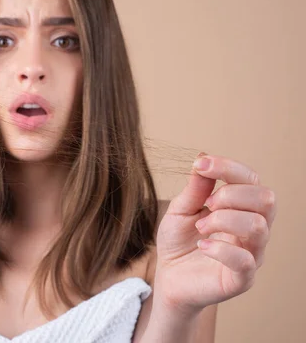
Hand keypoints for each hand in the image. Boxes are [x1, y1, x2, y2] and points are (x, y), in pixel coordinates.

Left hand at [154, 153, 276, 314]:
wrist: (169, 277)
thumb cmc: (179, 242)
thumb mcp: (180, 210)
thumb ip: (194, 188)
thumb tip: (204, 157)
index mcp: (241, 208)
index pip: (251, 179)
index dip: (228, 167)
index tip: (201, 165)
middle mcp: (253, 228)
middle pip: (266, 199)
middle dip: (231, 194)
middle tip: (207, 204)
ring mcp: (252, 254)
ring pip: (258, 225)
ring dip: (223, 219)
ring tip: (201, 227)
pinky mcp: (242, 278)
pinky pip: (245, 260)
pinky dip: (220, 249)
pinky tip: (203, 246)